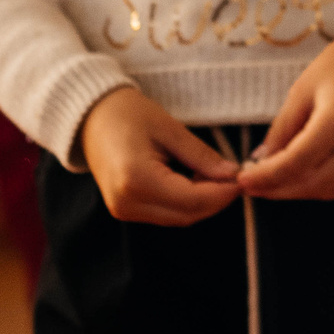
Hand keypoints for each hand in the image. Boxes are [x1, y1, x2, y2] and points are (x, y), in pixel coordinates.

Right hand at [77, 86, 242, 224]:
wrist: (91, 117)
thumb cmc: (128, 114)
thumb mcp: (170, 129)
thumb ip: (202, 156)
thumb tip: (232, 175)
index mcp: (137, 180)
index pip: (192, 200)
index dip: (222, 193)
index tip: (243, 178)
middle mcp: (127, 203)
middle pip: (186, 215)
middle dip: (216, 199)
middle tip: (235, 176)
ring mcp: (124, 211)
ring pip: (178, 218)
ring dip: (202, 202)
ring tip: (216, 175)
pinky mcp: (125, 210)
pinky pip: (165, 214)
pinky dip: (186, 202)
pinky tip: (196, 181)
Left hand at [237, 29, 333, 200]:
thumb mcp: (302, 91)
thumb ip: (281, 130)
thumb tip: (260, 162)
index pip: (294, 164)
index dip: (264, 177)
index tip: (242, 180)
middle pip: (309, 184)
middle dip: (276, 189)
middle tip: (249, 185)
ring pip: (326, 191)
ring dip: (295, 191)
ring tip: (270, 182)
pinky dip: (316, 187)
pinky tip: (297, 177)